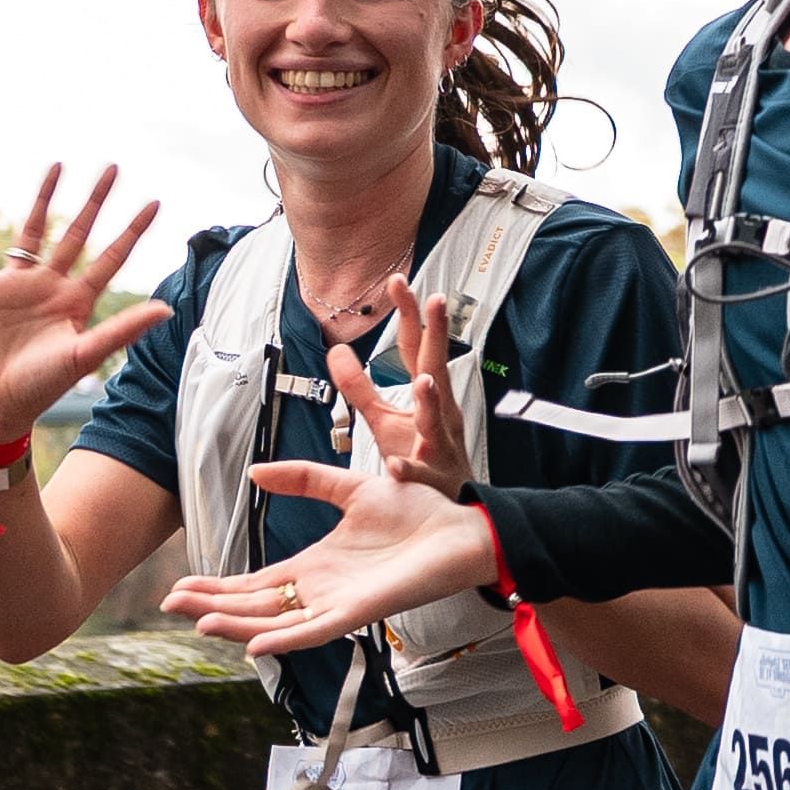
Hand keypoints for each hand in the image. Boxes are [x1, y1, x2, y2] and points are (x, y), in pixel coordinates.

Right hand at [0, 164, 169, 439]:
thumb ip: (122, 329)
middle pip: (77, 233)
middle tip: (113, 168)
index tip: (154, 202)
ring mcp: (16, 286)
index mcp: (77, 302)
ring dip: (43, 199)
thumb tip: (167, 309)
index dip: (132, 231)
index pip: (111, 257)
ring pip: (31, 231)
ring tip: (58, 165)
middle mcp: (50, 287)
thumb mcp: (84, 355)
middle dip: (95, 202)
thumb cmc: (38, 388)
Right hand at [160, 341, 491, 654]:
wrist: (462, 527)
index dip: (217, 586)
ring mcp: (339, 604)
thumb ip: (305, 480)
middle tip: (170, 604)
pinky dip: (285, 638)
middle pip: (255, 606)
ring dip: (237, 625)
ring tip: (199, 623)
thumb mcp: (350, 488)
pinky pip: (316, 631)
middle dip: (212, 606)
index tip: (179, 587)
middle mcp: (321, 591)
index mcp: (316, 566)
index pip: (255, 583)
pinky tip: (254, 645)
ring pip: (276, 623)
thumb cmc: (418, 513)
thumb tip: (255, 473)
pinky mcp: (362, 612)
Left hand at [344, 282, 476, 491]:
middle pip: (437, 368)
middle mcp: (439, 415)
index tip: (400, 282)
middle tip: (436, 301)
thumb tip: (336, 352)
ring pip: (436, 420)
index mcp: (429, 397)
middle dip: (437, 335)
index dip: (410, 315)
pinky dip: (409, 468)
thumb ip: (360, 386)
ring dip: (431, 400)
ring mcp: (439, 446)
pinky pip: (419, 472)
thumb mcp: (386, 419)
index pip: (417, 349)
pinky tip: (396, 464)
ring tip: (423, 381)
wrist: (453, 507)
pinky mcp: (432, 480)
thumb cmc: (424, 459)